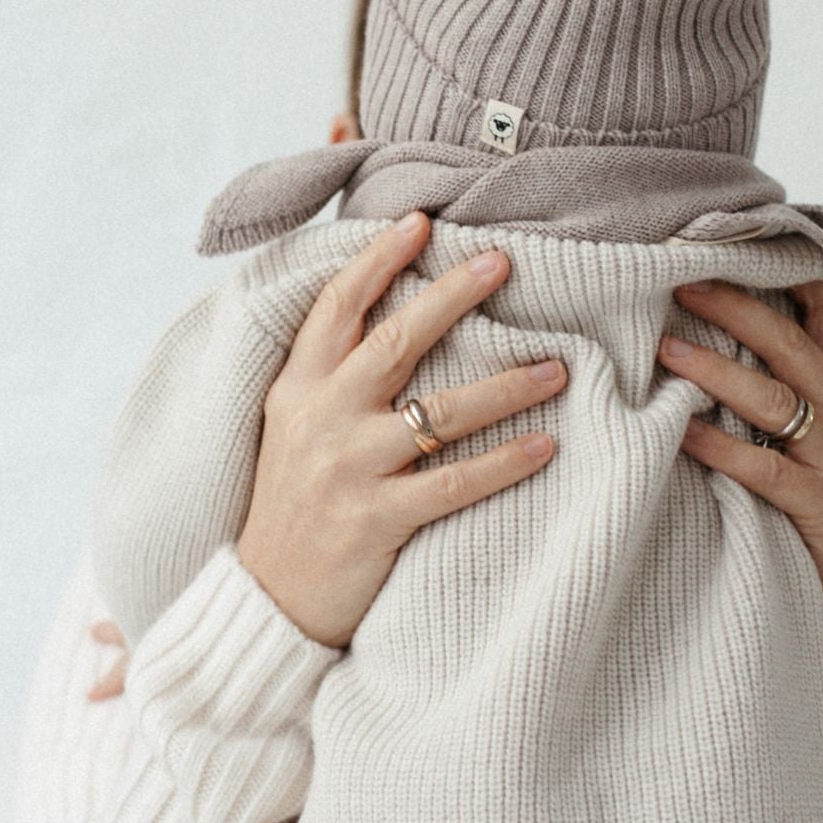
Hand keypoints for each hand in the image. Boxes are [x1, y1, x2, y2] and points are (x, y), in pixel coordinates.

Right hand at [85, 210, 566, 694]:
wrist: (266, 599)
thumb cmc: (291, 509)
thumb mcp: (291, 430)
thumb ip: (328, 379)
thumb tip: (389, 323)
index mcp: (297, 390)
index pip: (336, 307)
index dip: (377, 259)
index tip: (420, 222)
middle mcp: (321, 419)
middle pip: (395, 340)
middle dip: (453, 295)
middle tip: (504, 261)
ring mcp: (349, 470)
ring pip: (440, 412)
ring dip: (505, 384)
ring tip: (556, 367)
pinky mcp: (376, 519)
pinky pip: (454, 482)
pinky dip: (504, 462)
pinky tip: (546, 446)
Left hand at [659, 278, 822, 624]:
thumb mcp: (817, 440)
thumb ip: (786, 391)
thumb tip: (721, 340)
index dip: (788, 273)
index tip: (735, 244)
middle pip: (791, 345)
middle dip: (737, 308)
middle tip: (680, 283)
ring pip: (777, 400)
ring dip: (718, 371)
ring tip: (667, 351)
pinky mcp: (820, 507)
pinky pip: (765, 469)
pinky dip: (719, 447)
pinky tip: (680, 432)